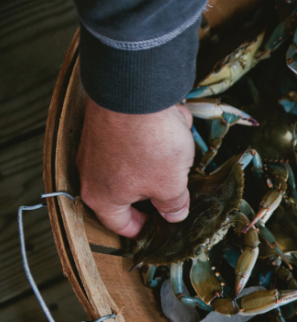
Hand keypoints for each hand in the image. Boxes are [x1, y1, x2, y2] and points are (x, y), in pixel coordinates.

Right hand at [77, 98, 195, 237]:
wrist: (134, 91)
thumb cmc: (149, 144)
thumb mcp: (171, 184)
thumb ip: (173, 204)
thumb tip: (174, 215)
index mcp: (102, 197)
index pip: (119, 224)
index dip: (142, 230)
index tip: (157, 228)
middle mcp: (91, 172)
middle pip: (127, 191)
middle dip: (157, 186)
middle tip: (178, 187)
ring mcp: (96, 145)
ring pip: (136, 160)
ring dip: (161, 155)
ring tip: (180, 147)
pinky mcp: (106, 122)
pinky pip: (137, 135)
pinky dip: (156, 132)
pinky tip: (173, 123)